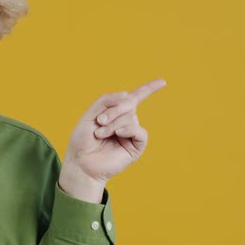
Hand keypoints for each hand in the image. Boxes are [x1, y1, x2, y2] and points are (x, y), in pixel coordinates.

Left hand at [59, 78, 166, 202]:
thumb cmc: (83, 140)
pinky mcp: (136, 147)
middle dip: (113, 110)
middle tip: (99, 121)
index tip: (163, 81)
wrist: (81, 162)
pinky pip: (139, 131)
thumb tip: (128, 95)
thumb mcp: (90, 114)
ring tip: (100, 134)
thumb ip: (106, 101)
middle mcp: (126, 121)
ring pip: (131, 117)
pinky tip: (118, 133)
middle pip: (128, 104)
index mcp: (116, 112)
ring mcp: (131, 134)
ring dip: (113, 123)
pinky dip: (128, 129)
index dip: (149, 89)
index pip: (135, 98)